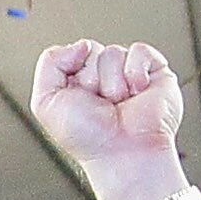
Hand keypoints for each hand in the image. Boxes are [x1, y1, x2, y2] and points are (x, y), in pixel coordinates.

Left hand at [34, 38, 189, 196]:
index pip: (72, 53)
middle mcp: (104, 77)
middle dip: (92, 78)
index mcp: (78, 82)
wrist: (123, 154)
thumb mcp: (45, 101)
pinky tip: (135, 93)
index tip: (77, 97)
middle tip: (100, 104)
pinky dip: (135, 72)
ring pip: (114, 52)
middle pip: (92, 50)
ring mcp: (129, 74)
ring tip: (118, 104)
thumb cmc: (88, 138)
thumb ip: (49, 63)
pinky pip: (140, 51)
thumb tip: (80, 45)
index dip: (72, 72)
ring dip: (112, 83)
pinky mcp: (155, 73)